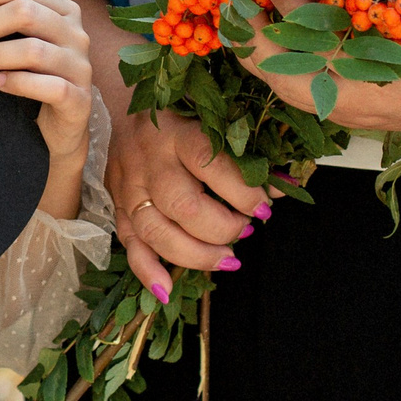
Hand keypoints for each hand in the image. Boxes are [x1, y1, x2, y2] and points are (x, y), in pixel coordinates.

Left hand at [0, 0, 93, 216]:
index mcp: (62, 9)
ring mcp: (81, 65)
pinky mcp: (79, 98)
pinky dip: (18, 83)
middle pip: (25, 13)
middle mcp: (76, 32)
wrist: (60, 128)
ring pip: (33, 50)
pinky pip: (48, 86)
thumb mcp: (18, 41)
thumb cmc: (33, 76)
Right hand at [106, 107, 273, 303]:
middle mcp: (149, 159)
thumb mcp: (211, 123)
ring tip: (227, 259)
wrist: (119, 109)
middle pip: (182, 205)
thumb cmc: (178, 116)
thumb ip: (244, 155)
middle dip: (221, 228)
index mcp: (177, 132)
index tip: (264, 208)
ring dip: (194, 254)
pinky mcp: (116, 205)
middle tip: (245, 231)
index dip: (241, 191)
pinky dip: (147, 270)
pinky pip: (128, 244)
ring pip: (155, 230)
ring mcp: (129, 185)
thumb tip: (283, 187)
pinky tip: (167, 291)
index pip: (208, 162)